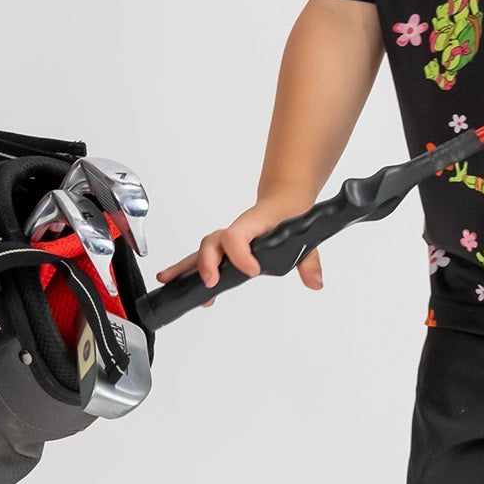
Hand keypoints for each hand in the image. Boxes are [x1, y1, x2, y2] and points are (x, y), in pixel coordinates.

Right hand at [157, 193, 323, 297]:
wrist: (283, 201)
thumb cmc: (290, 215)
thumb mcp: (306, 235)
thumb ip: (310, 260)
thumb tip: (314, 282)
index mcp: (255, 223)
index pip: (238, 235)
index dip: (241, 253)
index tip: (253, 272)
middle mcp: (237, 231)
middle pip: (213, 242)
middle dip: (207, 262)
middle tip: (210, 282)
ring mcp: (227, 240)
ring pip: (202, 251)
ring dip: (185, 266)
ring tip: (168, 281)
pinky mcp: (224, 249)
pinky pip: (202, 258)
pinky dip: (187, 270)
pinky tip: (175, 282)